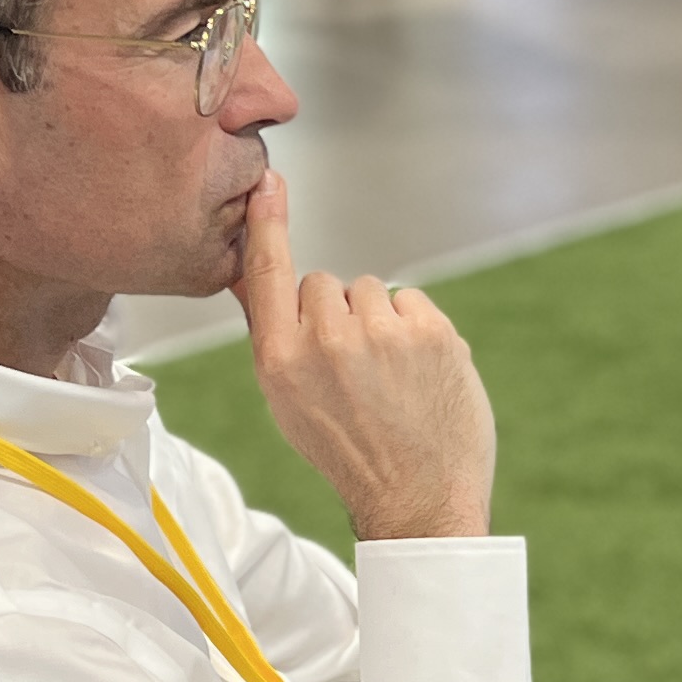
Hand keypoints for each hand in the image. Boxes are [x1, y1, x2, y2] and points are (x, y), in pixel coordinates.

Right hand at [231, 171, 495, 540]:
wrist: (418, 499)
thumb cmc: (350, 453)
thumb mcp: (289, 403)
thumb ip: (274, 336)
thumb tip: (250, 273)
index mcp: (280, 362)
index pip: (267, 273)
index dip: (268, 224)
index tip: (269, 182)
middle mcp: (326, 342)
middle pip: (324, 282)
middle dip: (337, 314)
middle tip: (355, 369)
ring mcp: (382, 334)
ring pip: (369, 291)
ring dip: (378, 322)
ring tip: (389, 377)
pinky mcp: (430, 330)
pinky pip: (409, 301)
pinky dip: (414, 329)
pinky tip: (417, 372)